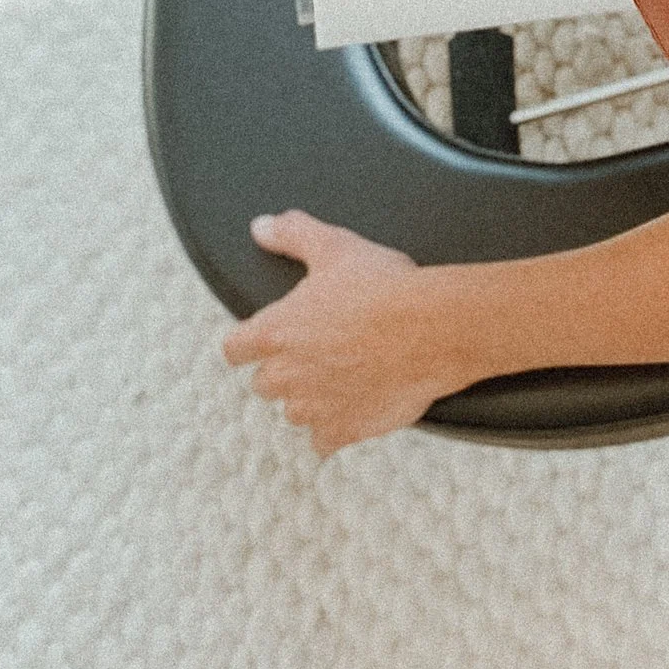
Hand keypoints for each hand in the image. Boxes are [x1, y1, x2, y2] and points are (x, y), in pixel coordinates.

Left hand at [220, 211, 457, 456]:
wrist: (433, 327)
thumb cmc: (384, 287)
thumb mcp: (335, 246)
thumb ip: (292, 234)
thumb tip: (260, 227)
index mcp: (275, 332)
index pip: (234, 349)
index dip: (249, 343)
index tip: (267, 339)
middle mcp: (286, 375)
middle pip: (265, 383)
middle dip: (287, 370)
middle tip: (320, 351)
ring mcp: (313, 407)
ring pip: (295, 412)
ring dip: (311, 399)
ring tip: (343, 377)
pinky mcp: (343, 430)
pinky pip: (324, 441)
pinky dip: (336, 428)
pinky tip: (356, 407)